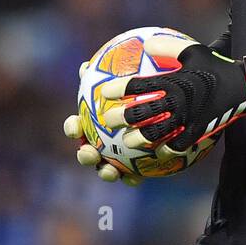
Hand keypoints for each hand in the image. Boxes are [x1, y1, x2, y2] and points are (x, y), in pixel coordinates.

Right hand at [65, 60, 141, 183]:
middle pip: (87, 150)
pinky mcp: (138, 169)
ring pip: (106, 168)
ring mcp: (119, 158)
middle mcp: (103, 142)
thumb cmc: (144, 87)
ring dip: (104, 172)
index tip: (75, 126)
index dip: (72, 127)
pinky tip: (135, 178)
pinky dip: (130, 178)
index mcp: (96, 122)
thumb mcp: (131, 75)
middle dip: (84, 155)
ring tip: (109, 171)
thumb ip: (107, 72)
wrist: (173, 104)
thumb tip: (84, 66)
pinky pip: (132, 176)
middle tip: (89, 151)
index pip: (78, 125)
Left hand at [101, 38, 245, 151]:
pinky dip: (167, 150)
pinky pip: (179, 145)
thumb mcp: (194, 51)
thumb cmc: (217, 67)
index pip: (139, 85)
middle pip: (142, 112)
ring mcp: (187, 118)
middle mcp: (176, 101)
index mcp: (172, 81)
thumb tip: (148, 42)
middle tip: (107, 121)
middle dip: (121, 118)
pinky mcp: (199, 131)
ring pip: (156, 132)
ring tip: (127, 142)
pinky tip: (159, 152)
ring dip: (139, 138)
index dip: (120, 90)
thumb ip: (169, 47)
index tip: (106, 93)